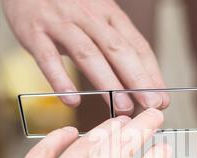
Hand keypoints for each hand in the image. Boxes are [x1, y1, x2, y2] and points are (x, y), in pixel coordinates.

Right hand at [3, 0, 169, 112]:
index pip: (136, 45)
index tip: (162, 98)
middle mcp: (88, 16)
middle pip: (118, 49)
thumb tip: (137, 81)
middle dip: (137, 79)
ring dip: (108, 82)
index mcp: (108, 14)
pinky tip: (72, 100)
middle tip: (151, 105)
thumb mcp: (96, 16)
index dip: (151, 74)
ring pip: (88, 53)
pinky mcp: (34, 31)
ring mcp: (61, 23)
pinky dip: (60, 79)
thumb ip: (114, 45)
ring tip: (122, 107)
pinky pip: (47, 57)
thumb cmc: (66, 5)